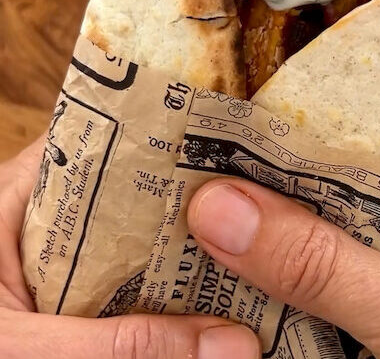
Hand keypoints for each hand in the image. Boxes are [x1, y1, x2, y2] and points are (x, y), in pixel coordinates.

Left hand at [0, 139, 259, 358]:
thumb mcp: (27, 352)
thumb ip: (124, 350)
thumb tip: (233, 343)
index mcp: (15, 198)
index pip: (100, 141)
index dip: (164, 138)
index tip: (228, 146)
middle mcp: (42, 223)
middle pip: (130, 198)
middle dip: (189, 211)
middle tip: (259, 209)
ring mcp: (57, 270)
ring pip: (134, 254)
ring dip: (183, 266)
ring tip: (251, 258)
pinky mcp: (68, 313)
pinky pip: (126, 302)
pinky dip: (162, 311)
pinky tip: (209, 317)